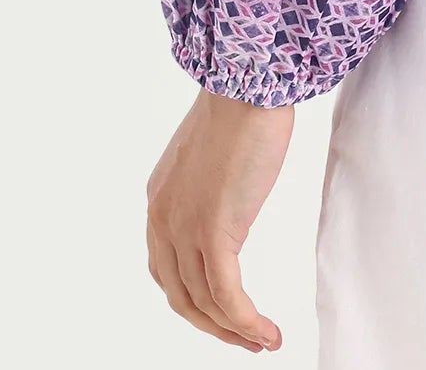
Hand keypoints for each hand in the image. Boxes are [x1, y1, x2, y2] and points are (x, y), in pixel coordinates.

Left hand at [146, 87, 293, 349]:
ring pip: (204, 302)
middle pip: (181, 295)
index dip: (195, 299)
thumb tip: (229, 205)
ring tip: (262, 341)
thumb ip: (210, 186)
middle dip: (213, 324)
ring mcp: (185, 228)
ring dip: (234, 330)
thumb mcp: (213, 156)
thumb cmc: (242, 105)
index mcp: (160, 201)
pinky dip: (245, 322)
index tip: (224, 312)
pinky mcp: (214, 232)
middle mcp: (163, 220)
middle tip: (243, 338)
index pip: (168, 269)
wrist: (249, 85)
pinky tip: (265, 333)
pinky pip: (227, 296)